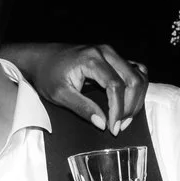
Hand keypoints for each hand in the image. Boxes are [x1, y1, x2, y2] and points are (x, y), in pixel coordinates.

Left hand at [8, 42, 148, 131]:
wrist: (41, 58)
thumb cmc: (47, 75)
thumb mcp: (60, 95)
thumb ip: (82, 108)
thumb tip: (103, 124)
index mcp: (92, 58)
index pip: (116, 86)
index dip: (118, 110)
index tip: (113, 128)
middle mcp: (106, 52)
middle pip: (133, 80)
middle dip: (130, 107)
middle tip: (119, 126)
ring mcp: (111, 53)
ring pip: (138, 75)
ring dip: (136, 99)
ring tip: (124, 118)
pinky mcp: (113, 58)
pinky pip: (136, 71)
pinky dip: (137, 88)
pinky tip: (129, 103)